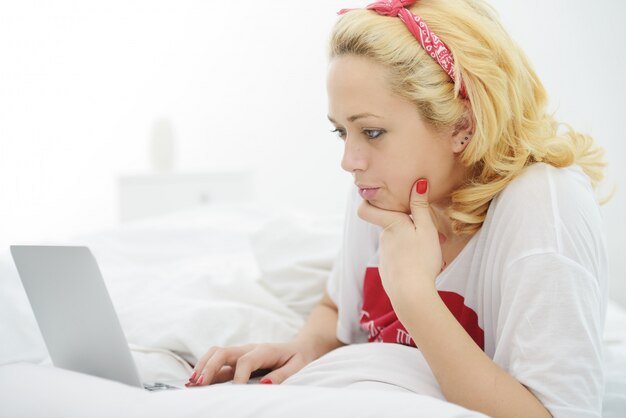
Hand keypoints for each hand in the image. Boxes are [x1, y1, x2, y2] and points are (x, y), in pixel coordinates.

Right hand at [187, 341, 313, 385]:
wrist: (299, 346)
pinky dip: (205, 367)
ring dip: (203, 366)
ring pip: (216, 353)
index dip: (239, 376)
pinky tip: (195, 380)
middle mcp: (249, 349)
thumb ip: (281, 375)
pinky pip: (218, 360)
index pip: (246, 361)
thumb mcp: (296, 366)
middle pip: (223, 352)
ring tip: (192, 382)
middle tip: (200, 384)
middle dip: (210, 367)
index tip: (235, 391)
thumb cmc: (297, 357)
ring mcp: (241, 352)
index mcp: (264, 351)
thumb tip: (264, 386)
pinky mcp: (237, 358)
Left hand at [357, 178, 441, 313]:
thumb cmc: (421, 259)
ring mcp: (384, 256)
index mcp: (391, 225)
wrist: (411, 295)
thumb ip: (421, 206)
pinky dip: (410, 260)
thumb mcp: (426, 229)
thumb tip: (418, 183)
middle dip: (410, 228)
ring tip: (433, 255)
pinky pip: (398, 260)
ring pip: (398, 243)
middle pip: (392, 227)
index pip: (366, 209)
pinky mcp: (387, 271)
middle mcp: (383, 239)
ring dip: (414, 245)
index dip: (368, 202)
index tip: (380, 198)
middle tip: (435, 236)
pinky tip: (423, 268)